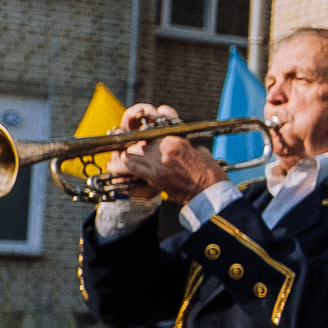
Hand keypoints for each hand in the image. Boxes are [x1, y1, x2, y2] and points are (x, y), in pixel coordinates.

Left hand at [105, 102, 227, 201]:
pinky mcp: (155, 177)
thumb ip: (183, 145)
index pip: (151, 134)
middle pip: (139, 143)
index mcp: (176, 140)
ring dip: (125, 158)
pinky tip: (117, 168)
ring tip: (118, 162)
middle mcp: (164, 149)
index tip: (140, 142)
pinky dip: (123, 168)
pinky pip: (132, 168)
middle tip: (128, 153)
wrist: (210, 192)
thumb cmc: (209, 173)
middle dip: (132, 148)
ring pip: (131, 154)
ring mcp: (159, 163)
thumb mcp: (199, 151)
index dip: (143, 139)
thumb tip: (177, 144)